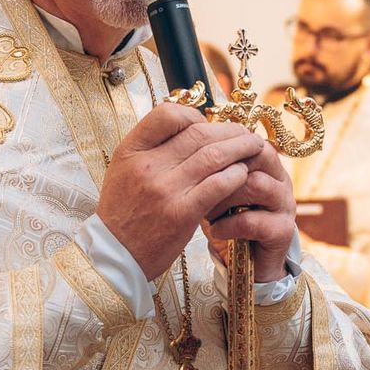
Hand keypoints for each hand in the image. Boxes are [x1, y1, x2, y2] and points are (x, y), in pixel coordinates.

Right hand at [97, 104, 268, 281]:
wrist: (115, 255)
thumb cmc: (123, 211)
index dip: (192, 114)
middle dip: (228, 130)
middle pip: (198, 133)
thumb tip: (188, 127)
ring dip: (240, 148)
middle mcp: (147, 166)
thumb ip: (150, 147)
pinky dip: (236, 175)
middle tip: (244, 132)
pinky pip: (218, 185)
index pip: (166, 114)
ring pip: (213, 156)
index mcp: (131, 151)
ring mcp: (165, 189)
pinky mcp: (182, 214)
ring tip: (254, 148)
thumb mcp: (123, 170)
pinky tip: (243, 174)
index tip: (205, 124)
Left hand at [199, 134, 296, 281]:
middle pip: (256, 154)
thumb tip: (176, 138)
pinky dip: (228, 225)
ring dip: (224, 196)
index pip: (245, 136)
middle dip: (221, 168)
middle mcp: (279, 178)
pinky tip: (214, 229)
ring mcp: (284, 204)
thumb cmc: (223, 218)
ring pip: (256, 184)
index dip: (217, 143)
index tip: (191, 158)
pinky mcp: (282, 232)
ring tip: (204, 208)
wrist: (246, 263)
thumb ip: (204, 163)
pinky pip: (254, 221)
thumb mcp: (211, 187)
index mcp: (264, 162)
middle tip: (196, 182)